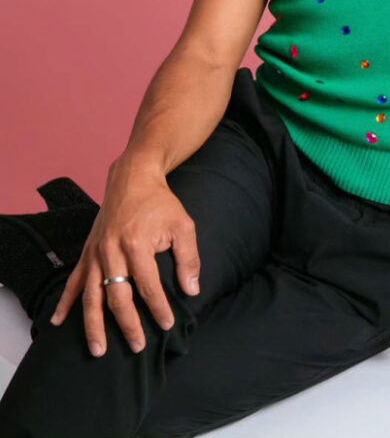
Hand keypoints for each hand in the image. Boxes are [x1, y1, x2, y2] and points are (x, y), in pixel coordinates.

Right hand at [48, 156, 201, 357]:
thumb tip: (192, 290)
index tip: (167, 324)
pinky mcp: (87, 250)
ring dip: (93, 325)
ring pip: (91, 295)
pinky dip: (65, 302)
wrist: (133, 177)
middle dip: (127, 325)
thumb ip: (189, 259)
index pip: (148, 286)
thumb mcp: (183, 225)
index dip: (158, 308)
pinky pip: (73, 280)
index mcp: (137, 244)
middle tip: (137, 347)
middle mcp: (112, 251)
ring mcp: (96, 252)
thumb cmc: (161, 202)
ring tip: (98, 350)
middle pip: (117, 297)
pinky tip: (59, 321)